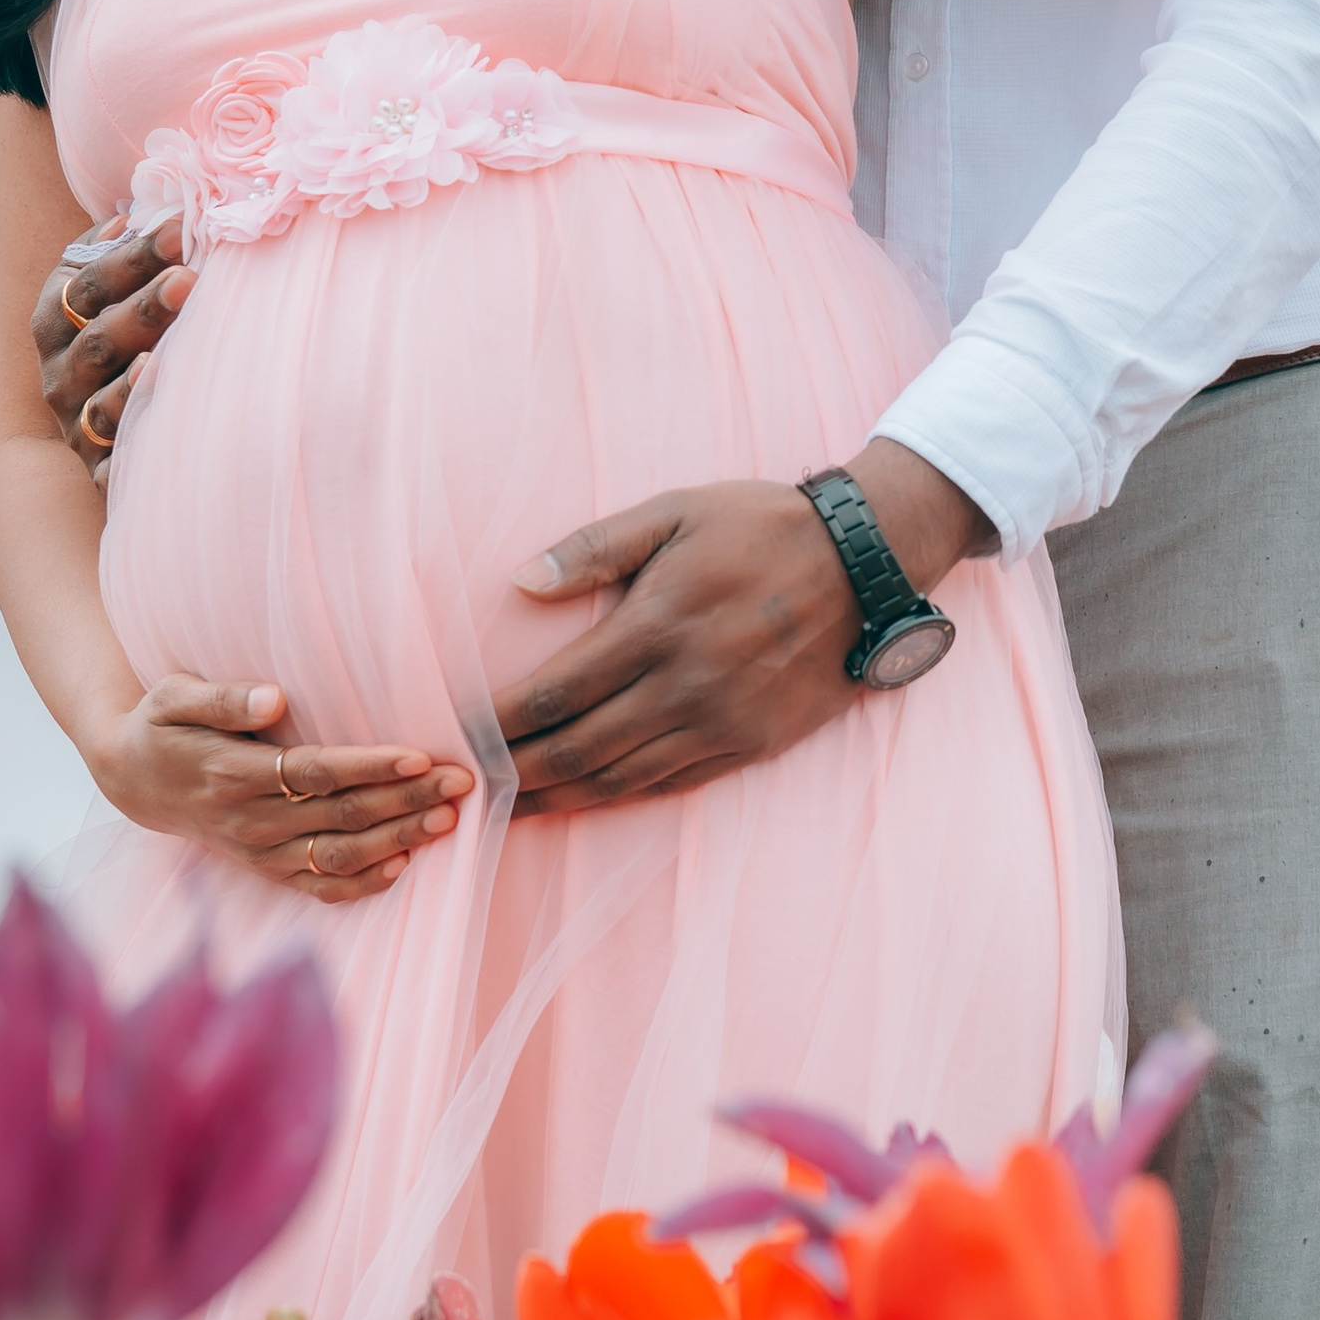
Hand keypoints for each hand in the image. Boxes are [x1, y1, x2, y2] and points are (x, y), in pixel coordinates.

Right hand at [35, 220, 195, 480]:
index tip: (180, 229)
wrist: (110, 434)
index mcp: (56, 320)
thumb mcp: (112, 292)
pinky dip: (131, 438)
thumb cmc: (127, 336)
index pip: (89, 283)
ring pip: (102, 400)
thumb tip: (138, 213)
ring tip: (165, 357)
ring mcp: (78, 423)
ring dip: (136, 377)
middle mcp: (60, 373)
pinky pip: (112, 461)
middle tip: (189, 279)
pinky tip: (156, 418)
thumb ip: (119, 252)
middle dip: (143, 308)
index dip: (132, 258)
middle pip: (98, 339)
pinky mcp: (101, 469)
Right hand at [83, 678, 473, 902]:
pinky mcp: (265, 869)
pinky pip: (318, 887)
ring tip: (448, 819)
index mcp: (230, 774)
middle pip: (339, 815)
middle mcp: (248, 821)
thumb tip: (273, 698)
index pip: (314, 773)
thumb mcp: (173, 697)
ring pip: (338, 856)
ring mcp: (258, 852)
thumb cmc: (162, 725)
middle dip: (404, 800)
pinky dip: (363, 884)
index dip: (368, 767)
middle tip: (460, 781)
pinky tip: (404, 864)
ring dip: (397, 839)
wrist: (133, 779)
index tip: (418, 756)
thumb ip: (222, 698)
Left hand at [494, 443, 992, 814]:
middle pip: (578, 750)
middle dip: (515, 773)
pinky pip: (671, 784)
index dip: (498, 721)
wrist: (865, 564)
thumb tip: (521, 581)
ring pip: (621, 778)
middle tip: (465, 787)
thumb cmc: (760, 527)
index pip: (555, 692)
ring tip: (508, 807)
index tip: (455, 732)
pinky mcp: (751, 745)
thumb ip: (595, 547)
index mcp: (658, 626)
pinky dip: (619, 797)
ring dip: (558, 798)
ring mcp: (722, 723)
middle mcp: (687, 686)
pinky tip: (584, 800)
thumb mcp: (675, 511)